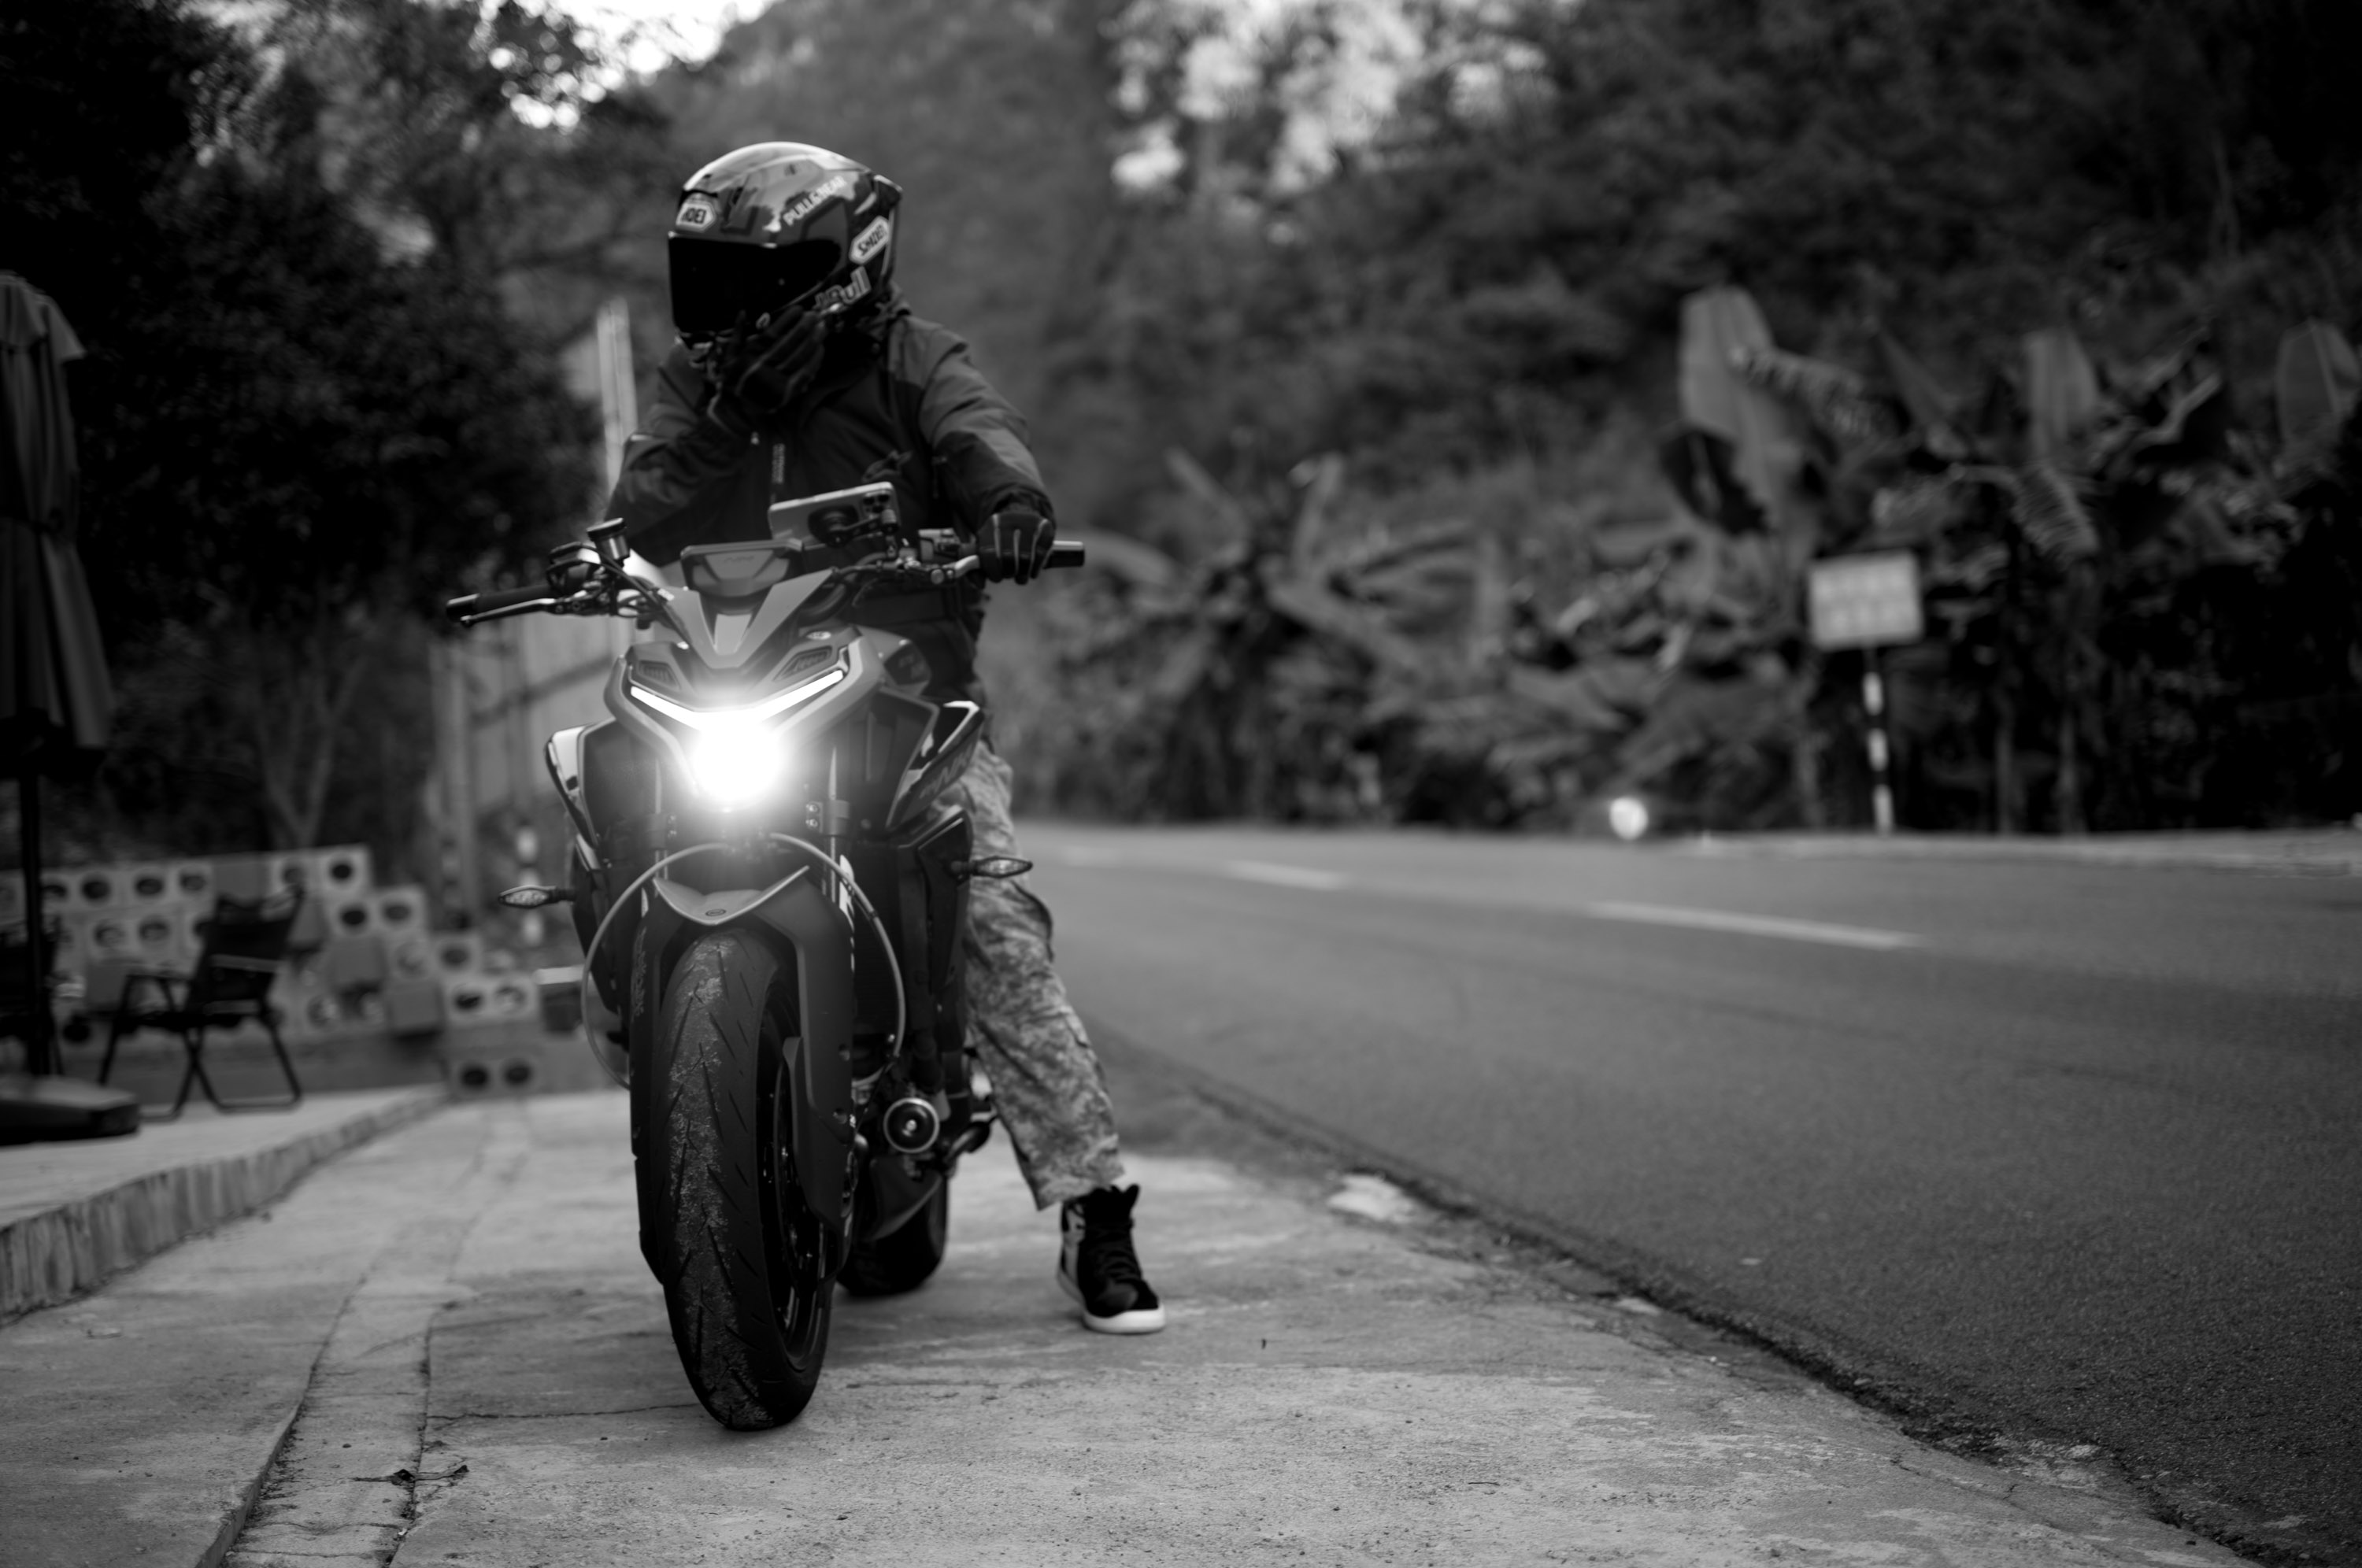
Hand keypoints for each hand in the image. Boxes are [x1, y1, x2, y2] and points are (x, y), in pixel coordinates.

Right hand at [703, 307, 829, 434]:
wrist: (734, 411)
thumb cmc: (731, 380)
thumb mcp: (728, 356)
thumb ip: (736, 334)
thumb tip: (742, 312)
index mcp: (749, 356)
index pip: (771, 334)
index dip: (786, 321)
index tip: (798, 309)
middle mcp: (763, 369)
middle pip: (788, 345)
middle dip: (804, 328)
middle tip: (816, 315)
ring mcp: (775, 382)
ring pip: (799, 359)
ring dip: (813, 342)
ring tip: (823, 328)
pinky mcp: (786, 394)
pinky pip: (804, 375)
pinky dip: (814, 362)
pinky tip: (820, 349)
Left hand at [978, 508, 1055, 583]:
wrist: (1022, 517)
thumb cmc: (1001, 540)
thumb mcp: (986, 547)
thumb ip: (977, 568)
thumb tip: (980, 585)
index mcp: (991, 524)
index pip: (988, 551)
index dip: (992, 569)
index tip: (996, 578)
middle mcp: (1010, 520)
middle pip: (1008, 556)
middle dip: (1008, 572)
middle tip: (1009, 575)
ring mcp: (1029, 522)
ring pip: (1026, 558)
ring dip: (1022, 574)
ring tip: (1020, 578)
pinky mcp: (1045, 527)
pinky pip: (1041, 555)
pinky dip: (1036, 568)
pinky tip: (1032, 572)